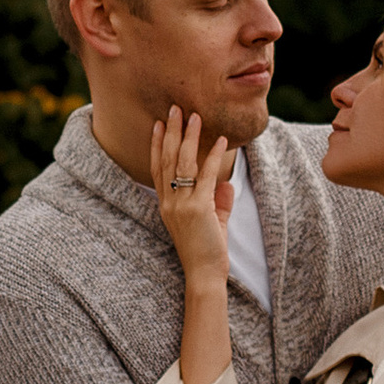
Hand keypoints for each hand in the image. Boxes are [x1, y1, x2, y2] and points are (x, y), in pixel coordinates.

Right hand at [149, 104, 234, 289]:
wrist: (204, 274)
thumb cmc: (207, 252)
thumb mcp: (212, 223)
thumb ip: (218, 202)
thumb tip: (227, 184)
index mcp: (166, 205)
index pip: (157, 168)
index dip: (156, 145)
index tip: (157, 124)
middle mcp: (169, 202)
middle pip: (167, 160)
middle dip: (170, 132)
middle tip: (174, 109)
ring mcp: (182, 205)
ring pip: (182, 163)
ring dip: (188, 137)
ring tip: (194, 117)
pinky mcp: (198, 209)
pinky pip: (206, 177)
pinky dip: (213, 157)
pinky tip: (220, 141)